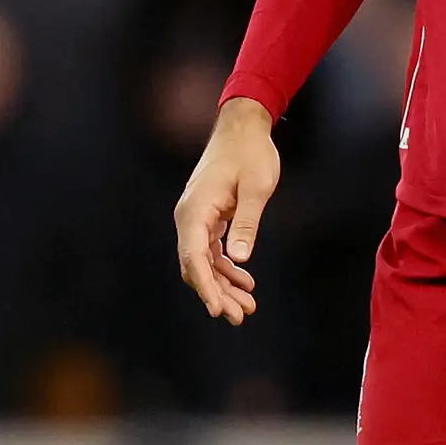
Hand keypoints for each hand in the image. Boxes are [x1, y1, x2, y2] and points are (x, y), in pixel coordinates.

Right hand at [172, 98, 281, 325]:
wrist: (243, 128)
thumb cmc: (251, 153)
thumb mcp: (255, 187)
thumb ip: (246, 223)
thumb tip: (239, 258)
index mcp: (195, 210)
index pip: (194, 257)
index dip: (205, 286)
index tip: (216, 309)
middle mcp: (189, 217)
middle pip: (196, 266)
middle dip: (216, 293)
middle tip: (240, 316)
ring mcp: (196, 218)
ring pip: (203, 262)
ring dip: (223, 285)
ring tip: (246, 307)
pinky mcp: (207, 218)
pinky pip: (210, 251)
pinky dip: (225, 268)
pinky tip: (244, 281)